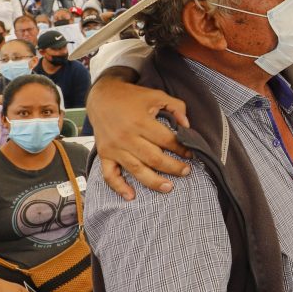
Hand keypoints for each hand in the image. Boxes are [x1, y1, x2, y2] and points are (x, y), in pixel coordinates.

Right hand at [88, 73, 192, 200]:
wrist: (101, 97)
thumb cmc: (132, 97)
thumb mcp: (157, 95)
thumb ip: (176, 107)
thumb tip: (187, 126)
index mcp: (141, 122)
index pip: (166, 141)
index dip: (181, 149)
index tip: (191, 153)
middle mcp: (126, 137)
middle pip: (154, 158)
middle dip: (173, 167)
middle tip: (186, 172)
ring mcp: (114, 148)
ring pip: (136, 169)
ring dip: (153, 181)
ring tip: (169, 188)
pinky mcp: (104, 154)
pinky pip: (109, 174)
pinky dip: (119, 187)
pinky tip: (131, 196)